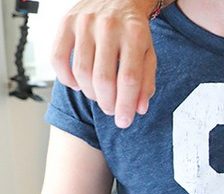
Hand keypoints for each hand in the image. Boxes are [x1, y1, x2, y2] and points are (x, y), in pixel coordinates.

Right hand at [51, 0, 157, 127]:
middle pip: (104, 78)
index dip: (125, 105)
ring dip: (90, 93)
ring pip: (81, 72)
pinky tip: (77, 84)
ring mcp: (84, 23)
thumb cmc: (134, 30)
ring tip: (99, 97)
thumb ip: (147, 81)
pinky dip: (66, 78)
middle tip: (111, 110)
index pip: (128, 78)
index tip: (124, 122)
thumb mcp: (148, 53)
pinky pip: (57, 58)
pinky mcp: (66, 23)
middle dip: (107, 103)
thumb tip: (139, 109)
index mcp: (135, 34)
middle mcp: (109, 27)